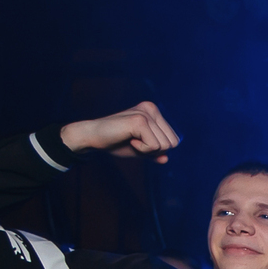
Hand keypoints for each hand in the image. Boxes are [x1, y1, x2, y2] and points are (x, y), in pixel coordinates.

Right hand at [61, 101, 180, 163]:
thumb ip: (154, 153)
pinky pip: (154, 146)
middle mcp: (152, 109)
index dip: (158, 149)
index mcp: (154, 112)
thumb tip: (166, 159)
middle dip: (156, 150)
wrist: (93, 137)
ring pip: (165, 146)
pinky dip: (142, 149)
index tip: (140, 141)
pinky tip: (129, 140)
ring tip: (131, 140)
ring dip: (148, 150)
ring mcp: (146, 113)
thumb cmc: (116, 142)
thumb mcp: (140, 149)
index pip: (174, 139)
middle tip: (135, 142)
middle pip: (173, 143)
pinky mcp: (139, 120)